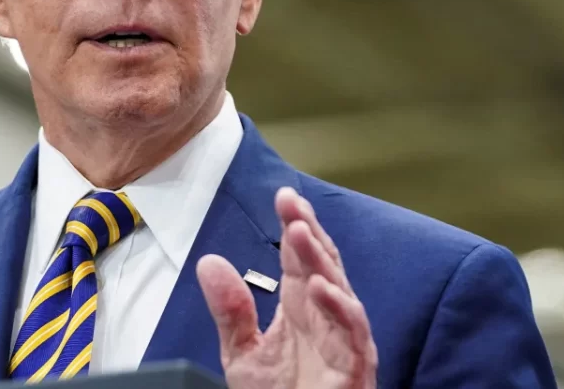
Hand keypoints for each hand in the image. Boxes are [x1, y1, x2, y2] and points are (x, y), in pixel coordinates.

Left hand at [196, 187, 376, 388]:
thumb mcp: (243, 352)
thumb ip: (231, 310)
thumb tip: (209, 262)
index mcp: (301, 308)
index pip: (301, 258)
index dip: (296, 225)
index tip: (284, 196)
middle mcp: (326, 317)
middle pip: (322, 264)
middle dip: (309, 232)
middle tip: (292, 204)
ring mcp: (343, 340)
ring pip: (339, 291)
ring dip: (320, 261)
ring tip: (300, 233)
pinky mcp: (355, 366)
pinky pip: (353, 333)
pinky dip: (339, 308)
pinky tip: (319, 287)